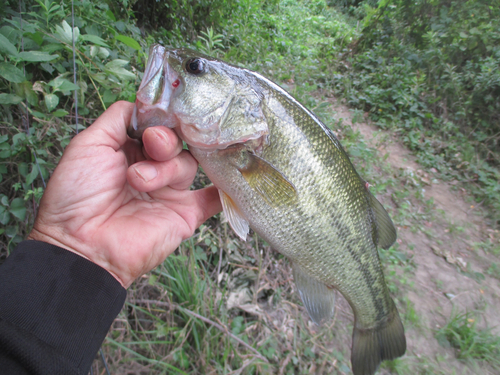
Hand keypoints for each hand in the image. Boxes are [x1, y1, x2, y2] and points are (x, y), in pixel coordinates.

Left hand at [28, 101, 220, 287]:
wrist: (81, 245)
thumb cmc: (77, 195)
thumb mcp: (89, 144)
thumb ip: (118, 118)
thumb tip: (146, 104)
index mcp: (131, 151)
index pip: (158, 125)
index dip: (161, 119)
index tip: (159, 118)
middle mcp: (152, 169)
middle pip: (177, 142)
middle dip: (165, 140)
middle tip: (153, 146)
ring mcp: (170, 193)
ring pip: (188, 165)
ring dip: (167, 169)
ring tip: (141, 182)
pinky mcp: (184, 215)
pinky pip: (212, 200)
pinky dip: (224, 190)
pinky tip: (231, 179)